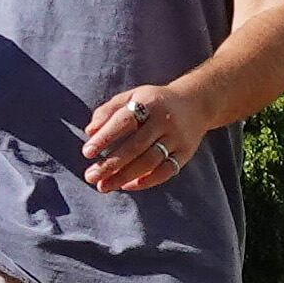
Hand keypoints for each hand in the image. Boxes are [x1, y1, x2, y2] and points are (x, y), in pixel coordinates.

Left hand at [81, 79, 207, 191]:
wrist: (196, 103)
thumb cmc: (154, 102)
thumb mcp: (132, 96)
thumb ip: (108, 111)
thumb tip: (89, 132)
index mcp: (148, 103)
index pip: (124, 121)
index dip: (105, 137)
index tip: (87, 153)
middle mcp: (164, 121)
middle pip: (136, 146)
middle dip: (111, 164)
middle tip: (90, 177)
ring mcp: (177, 138)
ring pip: (150, 161)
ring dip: (125, 176)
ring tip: (104, 186)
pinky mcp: (186, 153)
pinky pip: (167, 170)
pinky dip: (147, 180)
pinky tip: (128, 185)